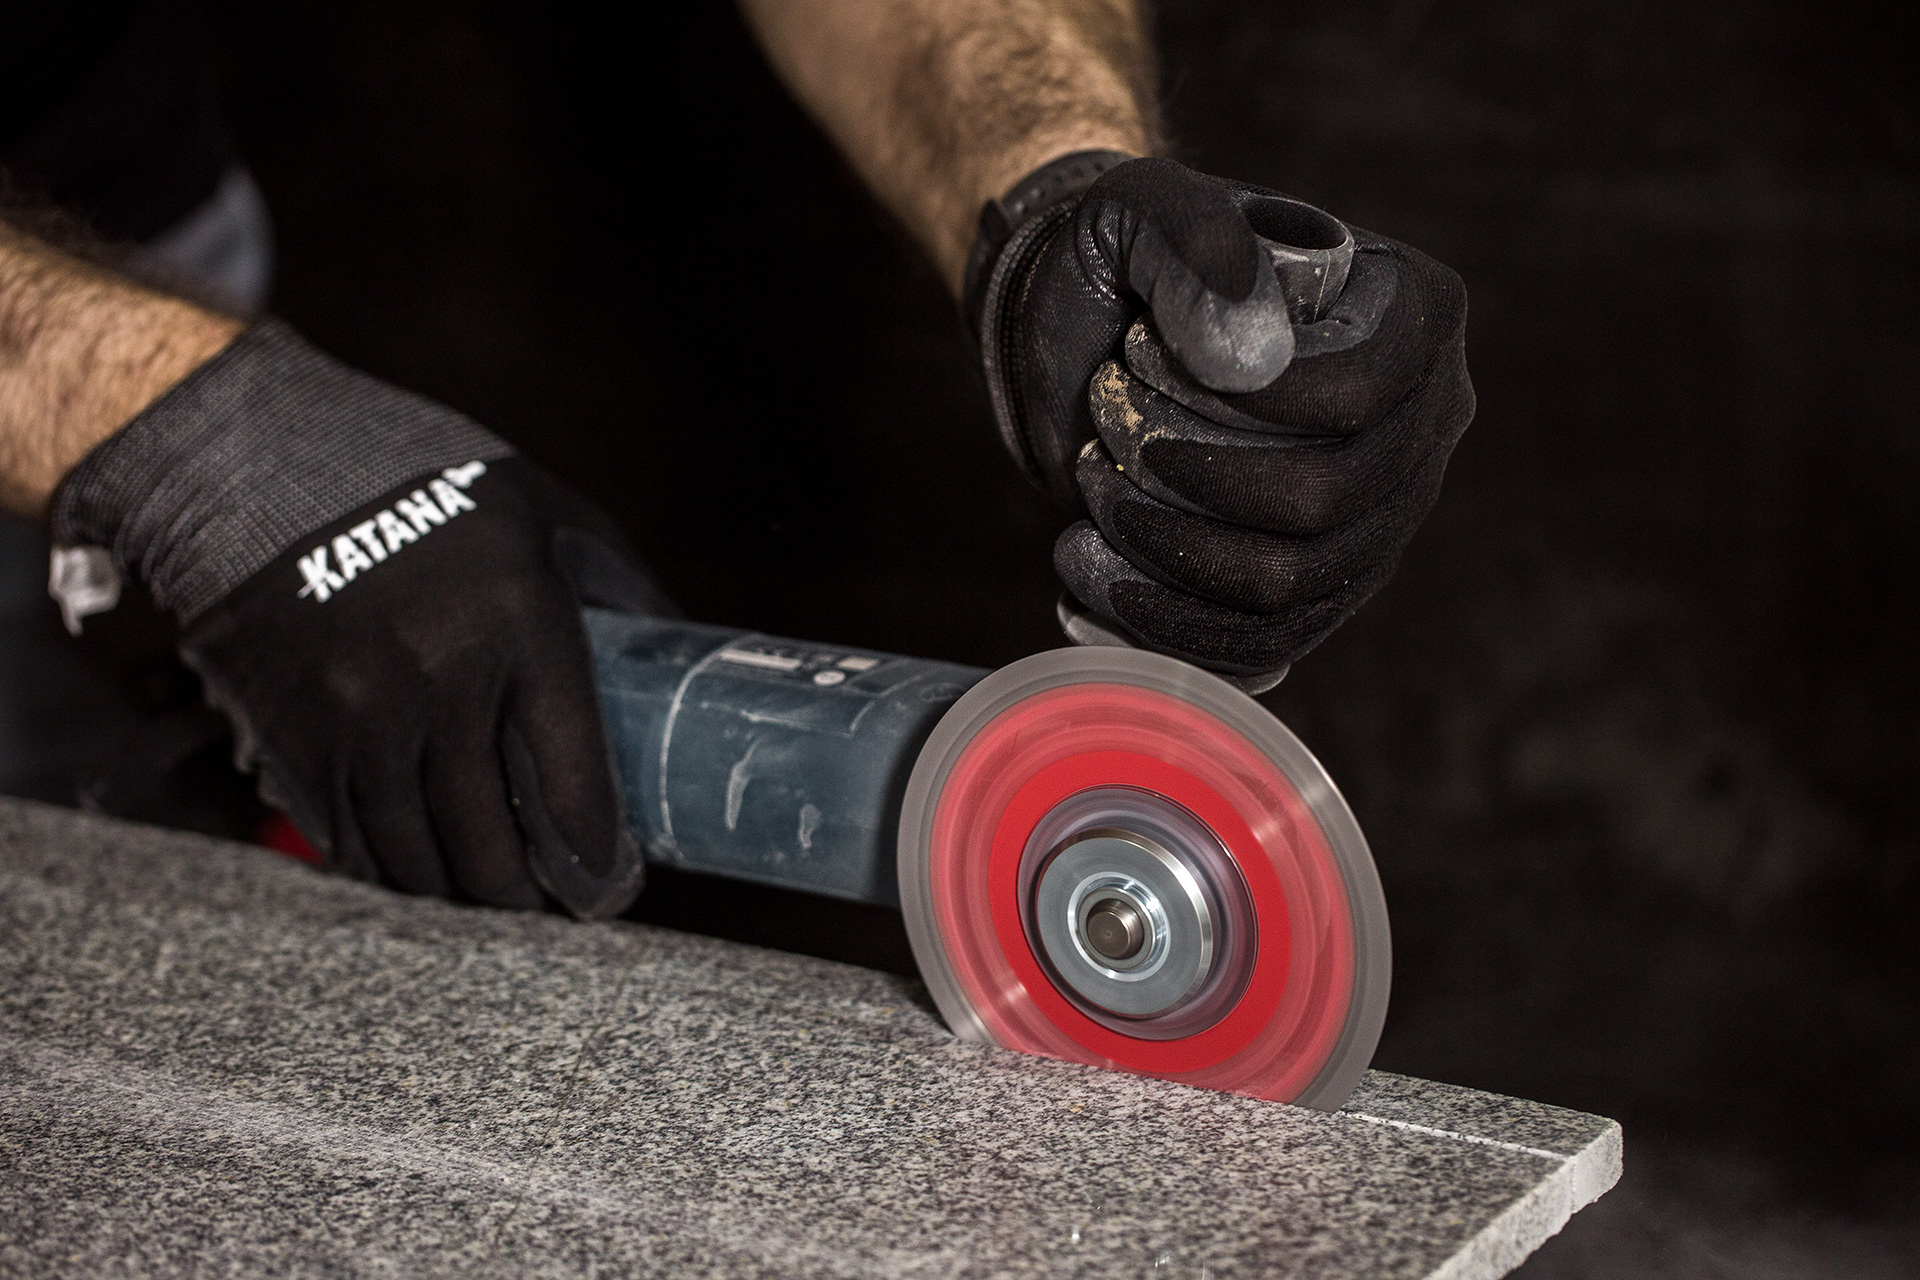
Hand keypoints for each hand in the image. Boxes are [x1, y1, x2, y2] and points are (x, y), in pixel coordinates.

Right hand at [53, 322, 662, 916]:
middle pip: (491, 843)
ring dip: (454, 891)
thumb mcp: (548, 513)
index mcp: (523, 627)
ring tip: (480, 891)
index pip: (573, 784)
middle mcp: (441, 684)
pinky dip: (384, 864)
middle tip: (544, 902)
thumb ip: (620, 587)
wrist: (259, 464)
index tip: (611, 890)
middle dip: (525, 894)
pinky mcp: (291, 738)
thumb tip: (683, 656)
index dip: (597, 860)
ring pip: (415, 856)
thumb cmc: (428, 482)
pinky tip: (410, 862)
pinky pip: (346, 840)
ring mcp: (358, 718)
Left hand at [973, 155, 1473, 684]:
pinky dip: (1160, 624)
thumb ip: (1193, 244)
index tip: (1139, 357)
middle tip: (1106, 432)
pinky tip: (1085, 571)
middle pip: (1324, 509)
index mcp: (1415, 318)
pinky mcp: (1315, 587)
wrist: (1088, 334)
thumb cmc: (1127, 258)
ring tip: (1089, 492)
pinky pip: (1258, 645)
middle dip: (1190, 481)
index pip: (1358, 399)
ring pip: (1286, 589)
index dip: (1240, 403)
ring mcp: (1375, 518)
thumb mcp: (1140, 209)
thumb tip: (1249, 355)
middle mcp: (1421, 425)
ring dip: (1165, 553)